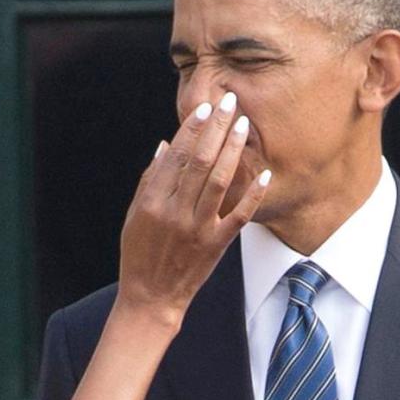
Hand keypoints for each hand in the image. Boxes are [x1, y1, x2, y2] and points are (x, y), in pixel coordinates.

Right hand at [116, 91, 269, 330]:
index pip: (176, 155)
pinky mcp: (216, 244)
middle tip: (229, 102)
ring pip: (220, 181)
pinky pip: (240, 215)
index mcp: (153, 201)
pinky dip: (254, 193)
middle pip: (200, 161)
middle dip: (216, 128)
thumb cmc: (138, 254)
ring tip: (243, 125)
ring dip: (234, 150)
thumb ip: (150, 180)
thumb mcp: (134, 215)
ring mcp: (198, 228)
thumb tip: (165, 145)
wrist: (151, 297)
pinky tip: (265, 172)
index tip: (204, 108)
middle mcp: (176, 211)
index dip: (191, 129)